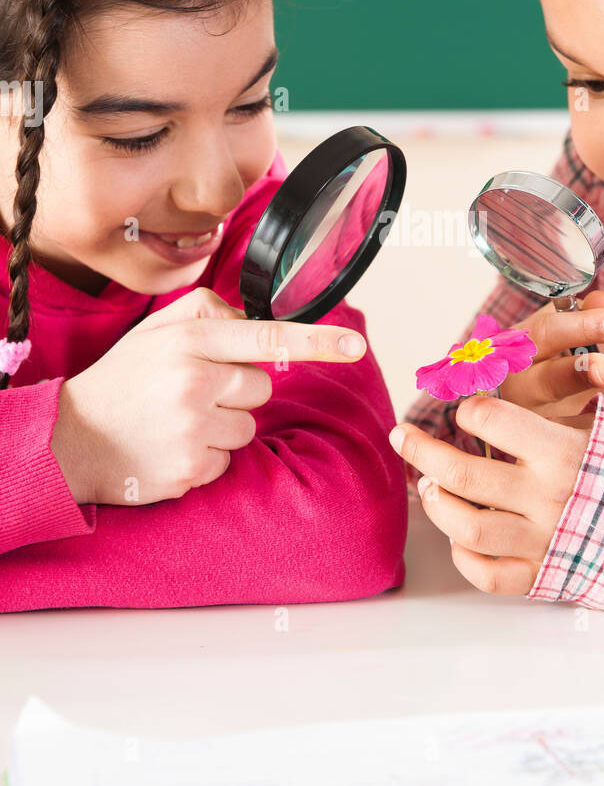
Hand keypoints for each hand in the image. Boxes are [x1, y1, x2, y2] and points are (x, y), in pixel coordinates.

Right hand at [50, 287, 367, 505]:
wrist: (68, 440)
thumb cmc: (122, 381)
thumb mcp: (155, 331)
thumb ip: (208, 315)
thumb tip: (256, 322)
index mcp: (187, 341)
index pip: (265, 337)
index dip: (315, 342)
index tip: (353, 345)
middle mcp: (193, 382)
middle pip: (262, 387)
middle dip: (237, 390)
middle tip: (192, 392)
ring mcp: (192, 429)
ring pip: (248, 427)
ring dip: (223, 426)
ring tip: (178, 421)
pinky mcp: (189, 469)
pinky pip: (226, 461)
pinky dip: (206, 457)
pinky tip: (172, 447)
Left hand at [389, 395, 588, 593]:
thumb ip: (575, 384)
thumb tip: (575, 314)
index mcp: (562, 451)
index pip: (489, 417)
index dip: (468, 406)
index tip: (467, 406)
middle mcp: (547, 497)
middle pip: (459, 472)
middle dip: (419, 450)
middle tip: (402, 434)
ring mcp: (542, 541)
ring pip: (464, 527)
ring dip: (436, 502)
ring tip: (428, 484)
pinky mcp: (542, 577)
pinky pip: (486, 574)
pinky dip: (463, 555)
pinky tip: (459, 535)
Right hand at [499, 288, 603, 427]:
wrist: (514, 420)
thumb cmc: (539, 363)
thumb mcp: (550, 335)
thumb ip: (578, 315)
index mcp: (518, 355)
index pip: (546, 336)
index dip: (581, 327)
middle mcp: (524, 394)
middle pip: (555, 382)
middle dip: (586, 372)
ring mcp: (543, 428)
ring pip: (592, 411)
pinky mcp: (566, 450)